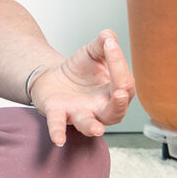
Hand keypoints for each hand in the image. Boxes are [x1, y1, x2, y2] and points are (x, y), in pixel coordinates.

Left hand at [29, 30, 134, 145]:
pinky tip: (59, 140)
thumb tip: (109, 37)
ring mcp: (79, 113)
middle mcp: (100, 108)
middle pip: (116, 111)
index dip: (119, 64)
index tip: (109, 44)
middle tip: (120, 91)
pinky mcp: (58, 113)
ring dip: (93, 127)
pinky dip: (58, 132)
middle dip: (119, 102)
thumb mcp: (92, 52)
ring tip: (97, 130)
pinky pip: (59, 125)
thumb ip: (103, 43)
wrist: (52, 77)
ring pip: (89, 124)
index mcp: (113, 94)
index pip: (124, 84)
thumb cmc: (78, 70)